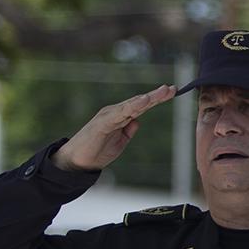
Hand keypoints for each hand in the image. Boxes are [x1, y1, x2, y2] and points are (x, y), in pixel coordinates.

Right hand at [58, 85, 176, 172]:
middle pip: (139, 102)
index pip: (142, 106)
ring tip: (161, 92)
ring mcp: (108, 116)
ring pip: (131, 105)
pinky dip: (132, 106)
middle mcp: (115, 113)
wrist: (76, 161)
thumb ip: (128, 130)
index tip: (172, 92)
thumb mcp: (120, 141)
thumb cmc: (97, 150)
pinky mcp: (102, 123)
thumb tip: (137, 121)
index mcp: (120, 117)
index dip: (156, 99)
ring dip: (147, 98)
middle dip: (156, 95)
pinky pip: (119, 114)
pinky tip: (142, 101)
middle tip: (172, 88)